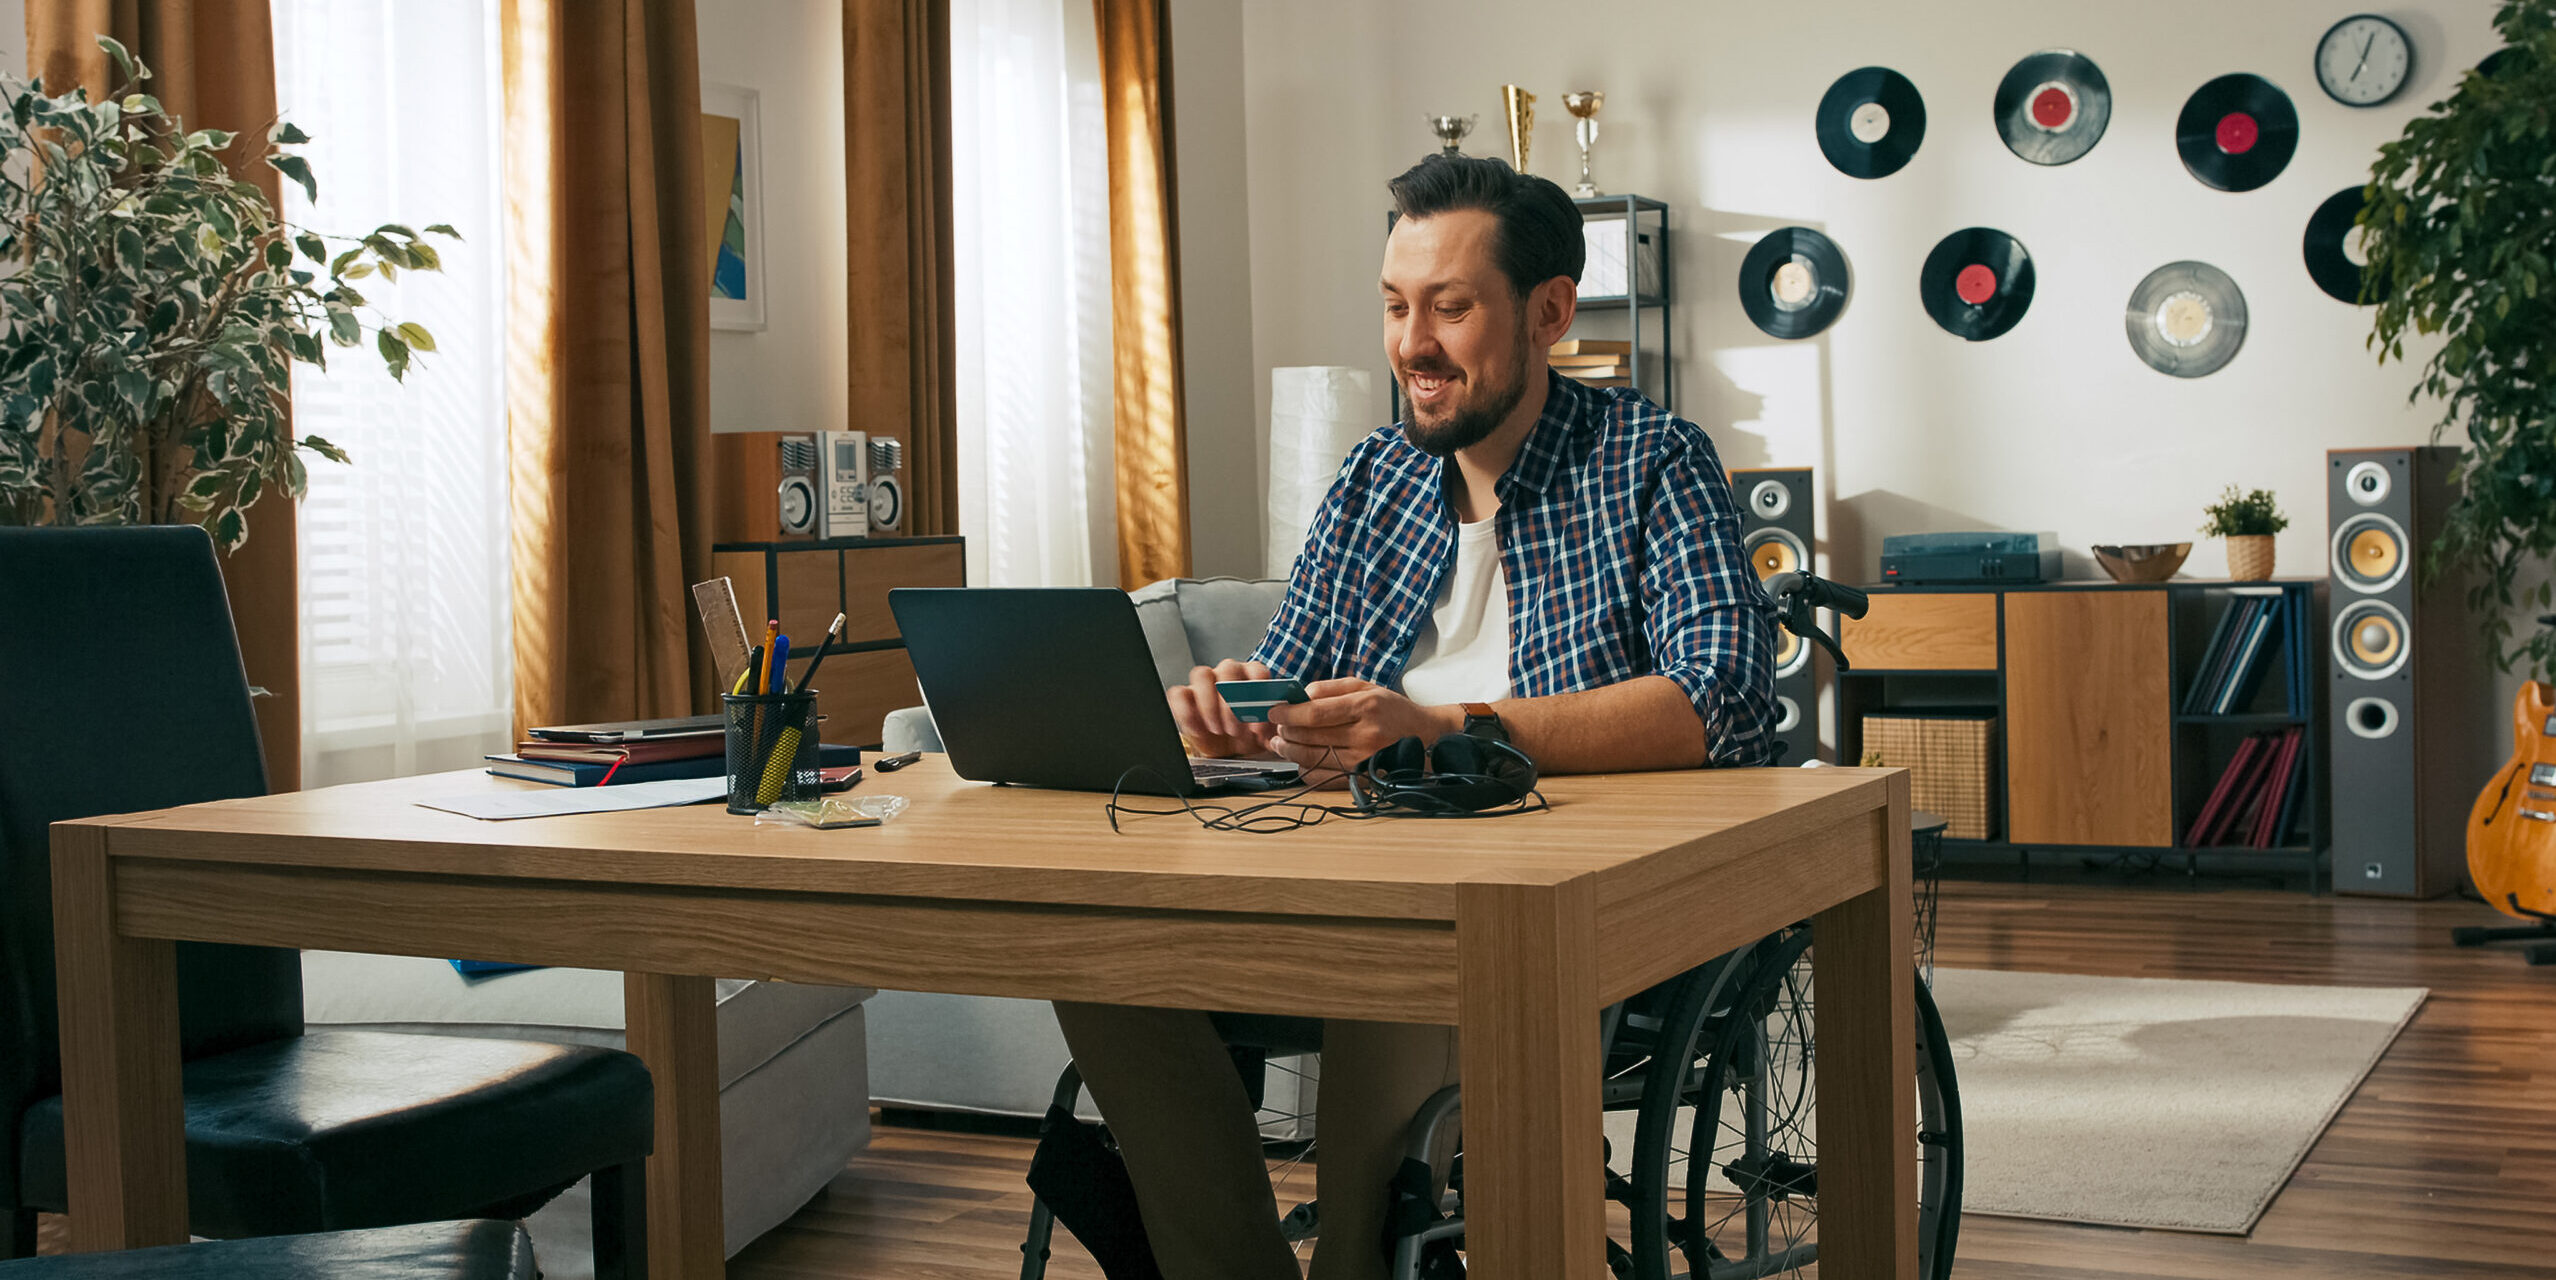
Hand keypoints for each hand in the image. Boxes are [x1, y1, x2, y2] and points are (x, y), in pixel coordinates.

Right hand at [1166, 659, 1280, 758]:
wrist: (1229, 752)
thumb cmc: (1250, 737)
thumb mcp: (1268, 735)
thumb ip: (1277, 726)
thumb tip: (1286, 726)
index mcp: (1253, 676)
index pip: (1257, 671)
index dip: (1259, 697)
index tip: (1259, 726)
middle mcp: (1228, 674)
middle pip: (1228, 669)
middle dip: (1232, 702)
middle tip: (1236, 730)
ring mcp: (1205, 683)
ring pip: (1201, 674)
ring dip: (1210, 705)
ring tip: (1218, 730)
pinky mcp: (1184, 696)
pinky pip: (1179, 694)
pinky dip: (1187, 713)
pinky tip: (1199, 731)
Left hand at [1265, 678, 1459, 770]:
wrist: (1426, 736)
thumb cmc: (1393, 709)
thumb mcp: (1366, 687)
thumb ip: (1332, 688)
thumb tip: (1301, 695)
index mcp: (1365, 707)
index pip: (1316, 713)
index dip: (1289, 713)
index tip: (1274, 711)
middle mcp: (1365, 735)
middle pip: (1311, 737)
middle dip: (1286, 733)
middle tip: (1276, 728)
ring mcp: (1364, 760)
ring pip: (1314, 759)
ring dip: (1291, 752)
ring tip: (1281, 744)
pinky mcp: (1363, 778)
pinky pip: (1325, 778)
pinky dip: (1306, 771)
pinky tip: (1300, 762)